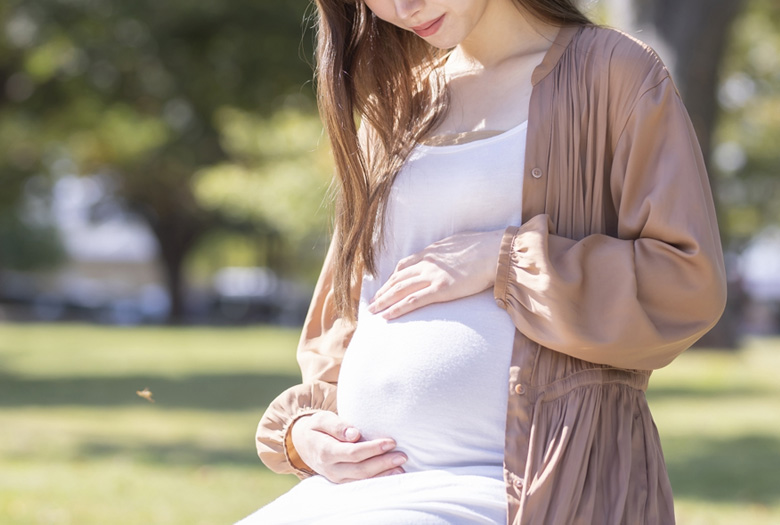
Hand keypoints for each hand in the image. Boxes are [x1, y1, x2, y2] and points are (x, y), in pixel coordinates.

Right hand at [290, 411, 406, 482]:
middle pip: (360, 469)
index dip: (373, 449)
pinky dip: (377, 480)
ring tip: (401, 467)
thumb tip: (354, 434)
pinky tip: (392, 475)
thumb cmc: (317, 427)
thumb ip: (337, 425)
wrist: (303, 443)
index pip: (352, 453)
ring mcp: (336, 477)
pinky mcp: (342, 481)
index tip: (391, 442)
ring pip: (362, 480)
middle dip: (383, 463)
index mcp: (325, 451)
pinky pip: (361, 484)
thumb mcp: (322, 419)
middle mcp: (331, 468)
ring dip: (383, 475)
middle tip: (403, 456)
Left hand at [368, 229, 503, 319]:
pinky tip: (387, 316)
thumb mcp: (459, 244)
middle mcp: (427, 263)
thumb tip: (448, 255)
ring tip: (373, 310)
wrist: (496, 253)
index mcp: (431, 252)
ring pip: (399, 290)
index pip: (405, 265)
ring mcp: (432, 276)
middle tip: (372, 302)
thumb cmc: (484, 248)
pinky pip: (412, 301)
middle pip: (397, 278)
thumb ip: (448, 252)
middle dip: (383, 291)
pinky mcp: (440, 289)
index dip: (392, 277)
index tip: (385, 285)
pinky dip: (397, 309)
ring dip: (384, 301)